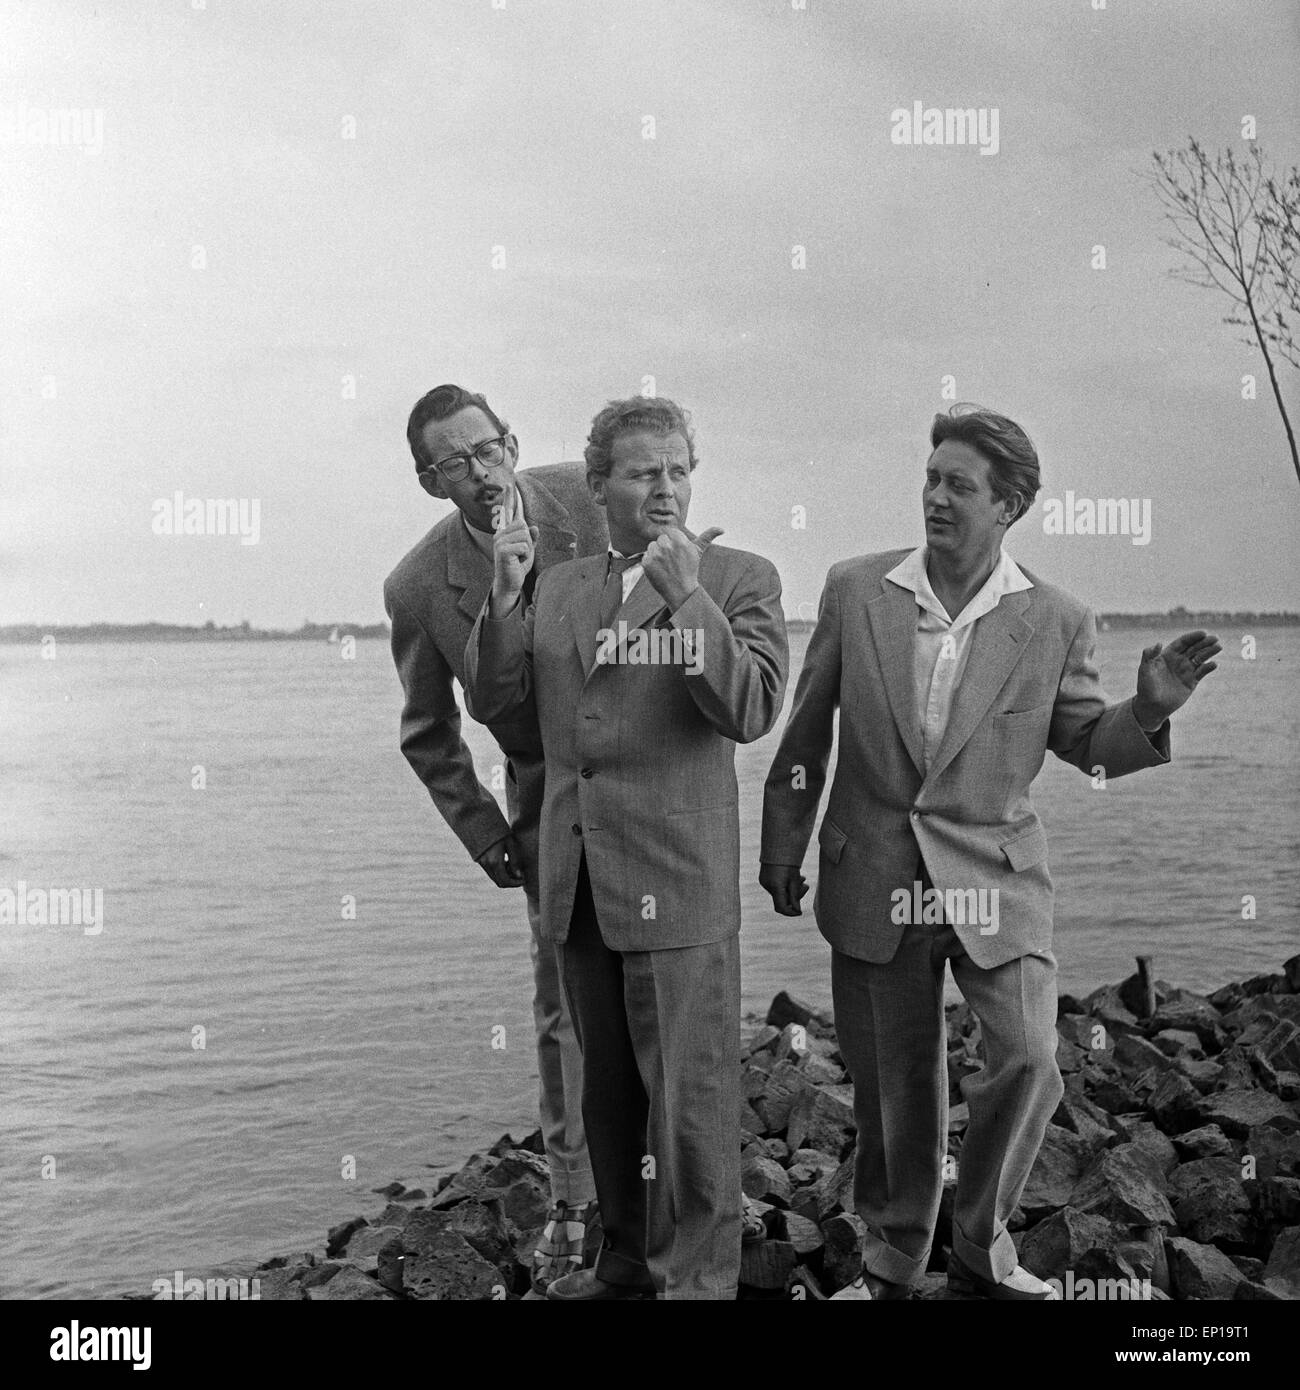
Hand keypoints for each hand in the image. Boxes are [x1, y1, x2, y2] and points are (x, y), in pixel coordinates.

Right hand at [476, 833, 525, 886]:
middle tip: (520, 874)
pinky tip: (505, 861)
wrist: (480, 821)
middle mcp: (487, 865)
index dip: (516, 883)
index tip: (524, 879)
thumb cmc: (498, 831)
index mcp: (495, 862)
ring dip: (505, 876)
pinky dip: (499, 871)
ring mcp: (482, 863)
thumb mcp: (510, 843)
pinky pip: (490, 871)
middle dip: (511, 881)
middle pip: (499, 882)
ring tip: (512, 864)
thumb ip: (515, 860)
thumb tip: (519, 875)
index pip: (506, 881)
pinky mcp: (479, 860)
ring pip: (494, 877)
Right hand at [489, 488, 537, 616]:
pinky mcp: (502, 550)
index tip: (509, 483)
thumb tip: (534, 527)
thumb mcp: (528, 550)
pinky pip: (524, 546)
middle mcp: (500, 533)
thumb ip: (531, 538)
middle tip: (520, 552)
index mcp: (505, 531)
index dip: (509, 497)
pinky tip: (516, 561)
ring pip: (525, 535)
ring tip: (518, 557)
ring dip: (527, 549)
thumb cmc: (517, 565)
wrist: (510, 582)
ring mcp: (499, 541)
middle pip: (523, 524)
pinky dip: (525, 556)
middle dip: (528, 540)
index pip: (508, 511)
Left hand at [641, 526, 722, 610]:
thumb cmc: (690, 569)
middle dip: (665, 547)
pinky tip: (659, 570)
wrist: (681, 591)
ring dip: (656, 554)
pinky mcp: (647, 563)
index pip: (670, 532)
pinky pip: (645, 556)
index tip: (677, 552)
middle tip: (672, 561)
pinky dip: (650, 563)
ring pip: (652, 546)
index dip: (673, 542)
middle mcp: (667, 546)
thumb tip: (722, 529)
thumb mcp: (698, 551)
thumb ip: (707, 537)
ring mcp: (656, 555)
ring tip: (666, 565)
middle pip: (661, 539)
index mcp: (680, 540)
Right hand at [759, 862, 808, 916]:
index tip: (800, 912)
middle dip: (795, 896)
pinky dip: (785, 885)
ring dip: (791, 889)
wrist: (778, 847)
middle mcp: (768, 886)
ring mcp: (764, 882)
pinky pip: (775, 887)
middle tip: (806, 886)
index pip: (782, 908)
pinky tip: (793, 876)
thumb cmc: (789, 863)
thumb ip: (795, 896)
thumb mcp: (795, 879)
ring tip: (802, 878)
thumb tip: (798, 911)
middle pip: (782, 900)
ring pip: (779, 893)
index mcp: (776, 887)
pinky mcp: (764, 878)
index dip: (791, 912)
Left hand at [1133, 629, 1220, 727]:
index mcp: (1168, 654)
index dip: (1192, 637)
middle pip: (1194, 648)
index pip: (1182, 642)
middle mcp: (1179, 660)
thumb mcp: (1145, 670)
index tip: (1203, 633)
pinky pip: (1202, 672)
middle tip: (1215, 638)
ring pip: (1201, 658)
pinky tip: (1213, 664)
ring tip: (1218, 647)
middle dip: (1204, 642)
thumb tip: (1159, 643)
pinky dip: (1208, 667)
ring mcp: (1186, 670)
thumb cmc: (1146, 686)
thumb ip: (1149, 656)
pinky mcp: (1192, 681)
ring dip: (1209, 652)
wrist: (1152, 706)